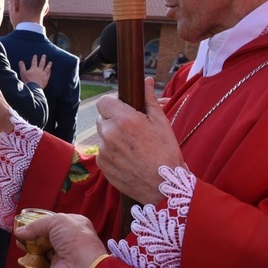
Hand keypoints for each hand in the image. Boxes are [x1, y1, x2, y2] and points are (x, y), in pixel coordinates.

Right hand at [14, 213, 105, 267]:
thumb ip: (36, 225)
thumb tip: (20, 232)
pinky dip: (32, 266)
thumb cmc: (75, 240)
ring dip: (30, 250)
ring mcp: (62, 259)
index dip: (41, 222)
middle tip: (21, 236)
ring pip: (41, 253)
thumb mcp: (56, 221)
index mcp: (74, 227)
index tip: (27, 223)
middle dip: (32, 237)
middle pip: (46, 238)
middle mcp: (69, 243)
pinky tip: (25, 260)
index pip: (55, 223)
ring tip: (20, 246)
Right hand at [19, 54, 51, 88]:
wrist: (33, 87)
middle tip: (44, 55)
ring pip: (47, 68)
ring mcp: (43, 74)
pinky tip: (50, 70)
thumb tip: (20, 61)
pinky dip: (50, 71)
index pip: (34, 62)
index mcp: (33, 68)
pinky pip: (49, 74)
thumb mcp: (23, 73)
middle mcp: (39, 70)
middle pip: (42, 63)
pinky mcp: (46, 79)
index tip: (35, 55)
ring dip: (49, 64)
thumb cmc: (27, 80)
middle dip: (43, 59)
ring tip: (50, 62)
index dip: (35, 58)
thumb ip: (22, 67)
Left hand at [95, 78, 183, 203]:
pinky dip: (112, 152)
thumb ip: (149, 100)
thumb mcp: (162, 123)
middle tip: (132, 129)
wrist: (163, 187)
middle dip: (114, 120)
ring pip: (103, 135)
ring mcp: (103, 150)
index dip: (113, 103)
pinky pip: (103, 151)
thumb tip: (145, 81)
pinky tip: (128, 158)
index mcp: (124, 120)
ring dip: (113, 136)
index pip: (104, 101)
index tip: (123, 109)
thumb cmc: (166, 153)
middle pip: (103, 118)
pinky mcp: (101, 164)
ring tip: (133, 146)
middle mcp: (109, 134)